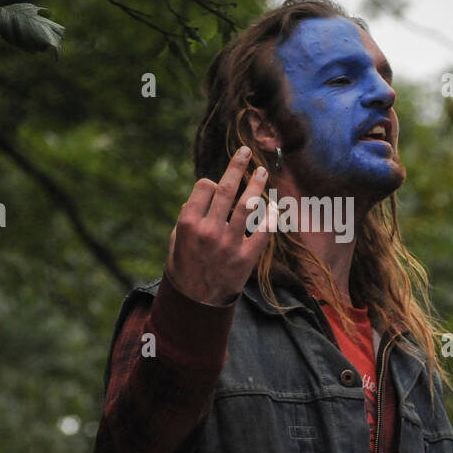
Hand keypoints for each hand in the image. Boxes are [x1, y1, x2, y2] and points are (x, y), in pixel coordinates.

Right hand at [165, 146, 274, 306]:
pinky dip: (270, 216)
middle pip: (226, 190)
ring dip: (256, 185)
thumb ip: (187, 216)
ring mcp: (229, 244)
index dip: (210, 181)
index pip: (204, 187)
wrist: (197, 301)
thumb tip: (197, 196)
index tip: (214, 183)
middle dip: (237, 166)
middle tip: (246, 151)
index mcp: (189, 223)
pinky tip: (275, 205)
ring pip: (246, 206)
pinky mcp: (246, 258)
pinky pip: (262, 232)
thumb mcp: (177, 240)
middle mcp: (209, 231)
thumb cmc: (184, 266)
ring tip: (262, 171)